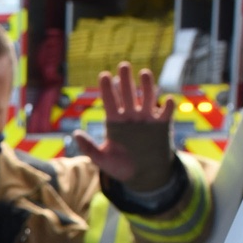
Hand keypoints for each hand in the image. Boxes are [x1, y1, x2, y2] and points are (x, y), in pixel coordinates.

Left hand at [72, 60, 174, 192]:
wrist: (142, 177)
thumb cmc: (120, 167)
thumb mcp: (101, 159)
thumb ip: (88, 147)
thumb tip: (75, 133)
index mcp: (115, 122)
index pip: (110, 101)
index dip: (107, 88)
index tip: (104, 75)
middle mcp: (130, 117)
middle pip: (127, 94)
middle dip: (125, 80)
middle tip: (123, 65)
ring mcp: (146, 119)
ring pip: (146, 97)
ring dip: (147, 85)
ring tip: (144, 73)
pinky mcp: (162, 125)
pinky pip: (166, 112)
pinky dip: (167, 105)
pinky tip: (167, 100)